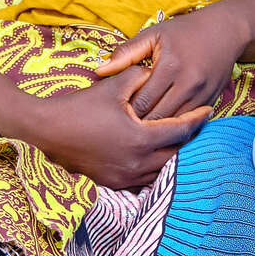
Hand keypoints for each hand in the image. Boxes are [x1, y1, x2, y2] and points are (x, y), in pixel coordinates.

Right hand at [24, 67, 211, 189]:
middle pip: (176, 154)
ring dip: (172, 156)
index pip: (180, 131)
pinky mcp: (113, 184)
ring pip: (161, 171)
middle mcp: (137, 163)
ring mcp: (125, 178)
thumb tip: (156, 71)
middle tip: (196, 126)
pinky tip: (155, 157)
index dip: (196, 120)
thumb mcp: (113, 86)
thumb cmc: (80, 106)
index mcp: (141, 139)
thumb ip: (140, 76)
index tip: (208, 111)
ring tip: (178, 141)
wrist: (46, 129)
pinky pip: (144, 181)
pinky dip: (154, 170)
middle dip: (188, 140)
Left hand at [95, 6, 245, 119]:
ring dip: (157, 130)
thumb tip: (99, 70)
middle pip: (157, 118)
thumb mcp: (153, 35)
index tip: (116, 114)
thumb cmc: (184, 31)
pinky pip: (189, 125)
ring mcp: (202, 95)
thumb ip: (126, 53)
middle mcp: (187, 84)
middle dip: (139, 125)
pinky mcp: (211, 102)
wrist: (225, 31)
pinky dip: (175, 128)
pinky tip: (162, 126)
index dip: (127, 112)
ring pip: (174, 126)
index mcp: (169, 66)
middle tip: (124, 127)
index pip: (142, 102)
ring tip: (140, 130)